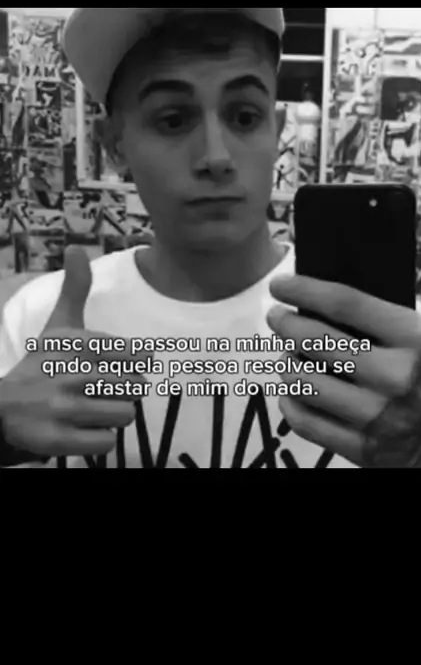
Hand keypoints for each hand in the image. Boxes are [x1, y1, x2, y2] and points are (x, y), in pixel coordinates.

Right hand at [0, 247, 145, 459]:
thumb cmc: (41, 364)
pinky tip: (83, 429)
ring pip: (124, 414)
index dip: (131, 366)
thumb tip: (76, 248)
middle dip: (122, 392)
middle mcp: (71, 373)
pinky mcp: (57, 440)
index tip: (113, 367)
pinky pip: (107, 442)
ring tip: (91, 409)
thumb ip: (75, 288)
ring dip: (112, 416)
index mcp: (78, 343)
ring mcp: (63, 408)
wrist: (1, 407)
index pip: (138, 357)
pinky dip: (100, 439)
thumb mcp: (57, 325)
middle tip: (99, 391)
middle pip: (135, 387)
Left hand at [268, 276, 420, 467]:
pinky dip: (291, 401)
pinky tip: (293, 391)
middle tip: (277, 317)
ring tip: (288, 355)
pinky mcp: (366, 450)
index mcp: (414, 338)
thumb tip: (323, 296)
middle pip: (316, 340)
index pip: (346, 303)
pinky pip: (306, 422)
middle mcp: (396, 376)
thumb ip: (384, 316)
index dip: (304, 289)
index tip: (280, 284)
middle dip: (285, 324)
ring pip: (303, 381)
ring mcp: (379, 417)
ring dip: (286, 362)